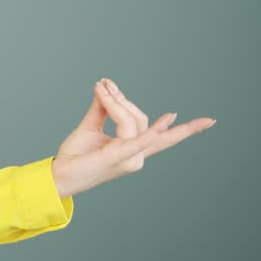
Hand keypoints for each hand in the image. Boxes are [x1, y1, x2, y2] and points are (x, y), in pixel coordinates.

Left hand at [51, 78, 215, 197]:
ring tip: (102, 87)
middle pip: (142, 120)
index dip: (188, 131)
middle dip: (124, 100)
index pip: (165, 139)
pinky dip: (153, 130)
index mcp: (133, 151)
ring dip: (117, 101)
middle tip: (104, 84)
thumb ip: (102, 109)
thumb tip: (107, 87)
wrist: (58, 176)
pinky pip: (137, 140)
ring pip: (134, 121)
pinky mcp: (118, 158)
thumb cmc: (75, 156)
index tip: (202, 119)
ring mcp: (129, 159)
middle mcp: (136, 157)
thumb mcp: (90, 127)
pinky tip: (168, 121)